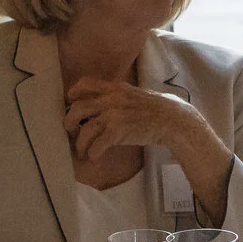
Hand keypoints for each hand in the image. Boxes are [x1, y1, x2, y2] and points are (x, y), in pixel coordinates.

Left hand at [61, 78, 208, 164]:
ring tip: (82, 152)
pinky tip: (94, 158)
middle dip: (69, 121)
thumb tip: (102, 106)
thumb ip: (118, 97)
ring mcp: (114, 114)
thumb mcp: (134, 95)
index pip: (86, 83)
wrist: (173, 120)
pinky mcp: (119, 131)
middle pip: (78, 107)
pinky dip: (92, 153)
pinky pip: (97, 144)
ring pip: (85, 129)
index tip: (70, 102)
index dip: (73, 93)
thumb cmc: (157, 110)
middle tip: (70, 130)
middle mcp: (111, 98)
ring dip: (80, 143)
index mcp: (115, 88)